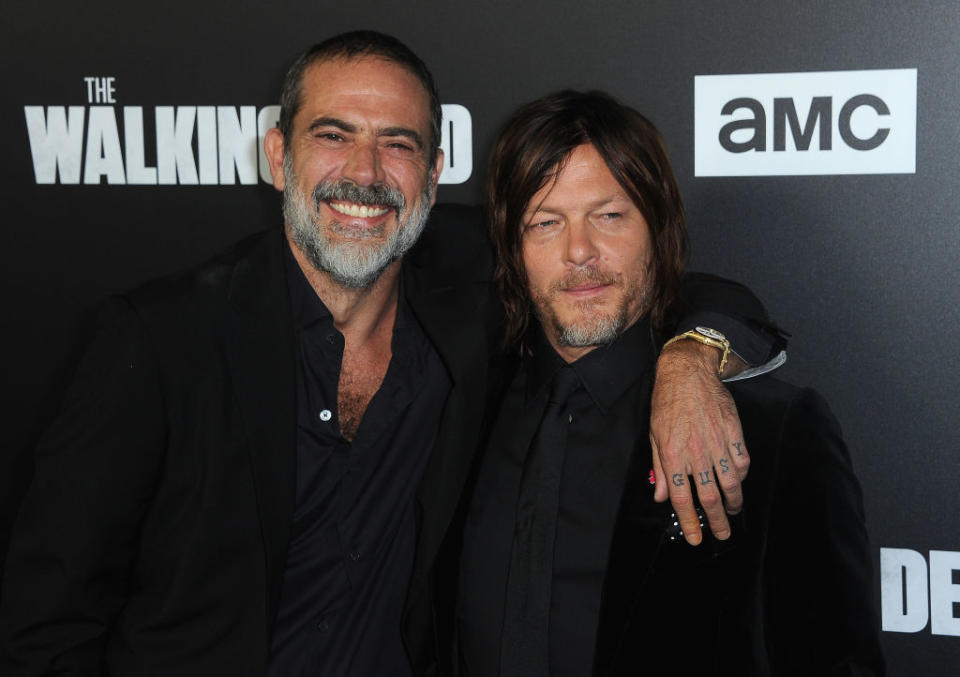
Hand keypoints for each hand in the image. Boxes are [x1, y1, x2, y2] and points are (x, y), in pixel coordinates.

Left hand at [649, 340, 749, 544]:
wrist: (687, 374)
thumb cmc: (667, 403)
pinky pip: (742, 461)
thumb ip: (659, 469)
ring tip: (732, 511)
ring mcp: (717, 443)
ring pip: (730, 483)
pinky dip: (741, 476)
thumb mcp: (654, 436)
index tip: (695, 538)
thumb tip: (660, 496)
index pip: (681, 499)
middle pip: (709, 497)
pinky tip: (738, 482)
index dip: (688, 522)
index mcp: (673, 456)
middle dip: (716, 521)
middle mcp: (696, 453)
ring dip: (733, 502)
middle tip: (722, 535)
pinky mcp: (733, 432)